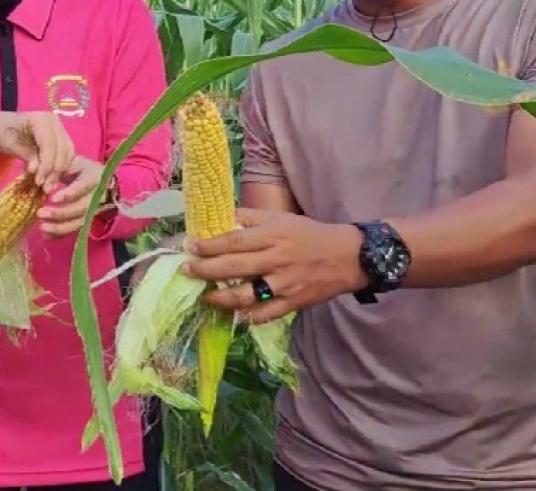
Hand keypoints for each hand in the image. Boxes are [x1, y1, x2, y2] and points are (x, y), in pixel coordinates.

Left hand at [0, 111, 74, 190]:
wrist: (5, 126)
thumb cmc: (5, 134)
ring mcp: (60, 128)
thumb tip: (37, 170)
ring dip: (59, 172)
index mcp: (40, 119)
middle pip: (62, 149)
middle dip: (54, 171)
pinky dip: (60, 168)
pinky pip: (67, 155)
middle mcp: (54, 121)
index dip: (46, 164)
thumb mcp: (11, 145)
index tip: (39, 181)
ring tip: (47, 187)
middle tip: (45, 188)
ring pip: (68, 153)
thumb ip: (26, 156)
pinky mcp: (63, 137)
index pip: (48, 144)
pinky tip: (51, 180)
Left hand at [36, 156, 106, 237]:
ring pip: (79, 222)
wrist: (99, 178)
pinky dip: (60, 234)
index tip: (53, 198)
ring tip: (42, 227)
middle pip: (82, 208)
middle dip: (61, 213)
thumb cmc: (80, 168)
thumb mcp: (71, 162)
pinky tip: (46, 235)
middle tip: (40, 213)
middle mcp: (98, 195)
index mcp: (94, 177)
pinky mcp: (88, 219)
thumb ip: (56, 169)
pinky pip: (75, 229)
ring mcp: (95, 210)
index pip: (83, 186)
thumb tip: (39, 179)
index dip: (69, 194)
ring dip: (60, 227)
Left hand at [181, 209, 367, 323]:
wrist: (348, 257)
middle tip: (187, 271)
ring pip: (247, 295)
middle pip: (235, 267)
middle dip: (206, 270)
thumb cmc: (308, 234)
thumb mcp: (279, 218)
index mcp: (273, 235)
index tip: (190, 247)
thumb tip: (217, 218)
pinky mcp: (294, 303)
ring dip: (222, 298)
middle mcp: (277, 259)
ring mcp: (285, 284)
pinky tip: (234, 316)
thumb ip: (249, 218)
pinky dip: (248, 318)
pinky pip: (266, 314)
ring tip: (205, 297)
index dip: (210, 245)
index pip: (235, 240)